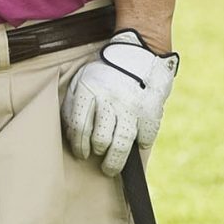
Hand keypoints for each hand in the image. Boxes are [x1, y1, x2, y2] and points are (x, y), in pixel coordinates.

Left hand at [63, 30, 179, 175]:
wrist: (139, 55)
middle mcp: (110, 100)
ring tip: (110, 168)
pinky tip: (134, 149)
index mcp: (89, 91)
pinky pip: (145, 139)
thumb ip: (74, 105)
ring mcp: (132, 108)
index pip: (80, 127)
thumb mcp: (82, 81)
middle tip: (98, 161)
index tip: (81, 154)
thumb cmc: (104, 73)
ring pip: (122, 144)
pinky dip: (139, 147)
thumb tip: (71, 136)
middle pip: (101, 139)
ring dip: (115, 161)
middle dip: (97, 154)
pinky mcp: (151, 113)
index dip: (79, 145)